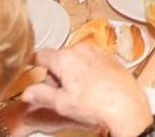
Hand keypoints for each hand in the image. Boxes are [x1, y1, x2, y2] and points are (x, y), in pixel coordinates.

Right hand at [21, 45, 151, 136]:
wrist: (126, 105)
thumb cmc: (96, 104)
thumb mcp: (62, 103)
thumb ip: (42, 95)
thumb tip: (28, 92)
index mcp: (65, 58)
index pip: (41, 55)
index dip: (34, 62)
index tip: (32, 66)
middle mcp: (81, 49)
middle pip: (59, 58)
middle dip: (57, 73)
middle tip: (61, 92)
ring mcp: (97, 51)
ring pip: (76, 58)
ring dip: (73, 71)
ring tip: (80, 92)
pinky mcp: (109, 56)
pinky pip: (91, 60)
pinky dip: (88, 70)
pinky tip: (93, 87)